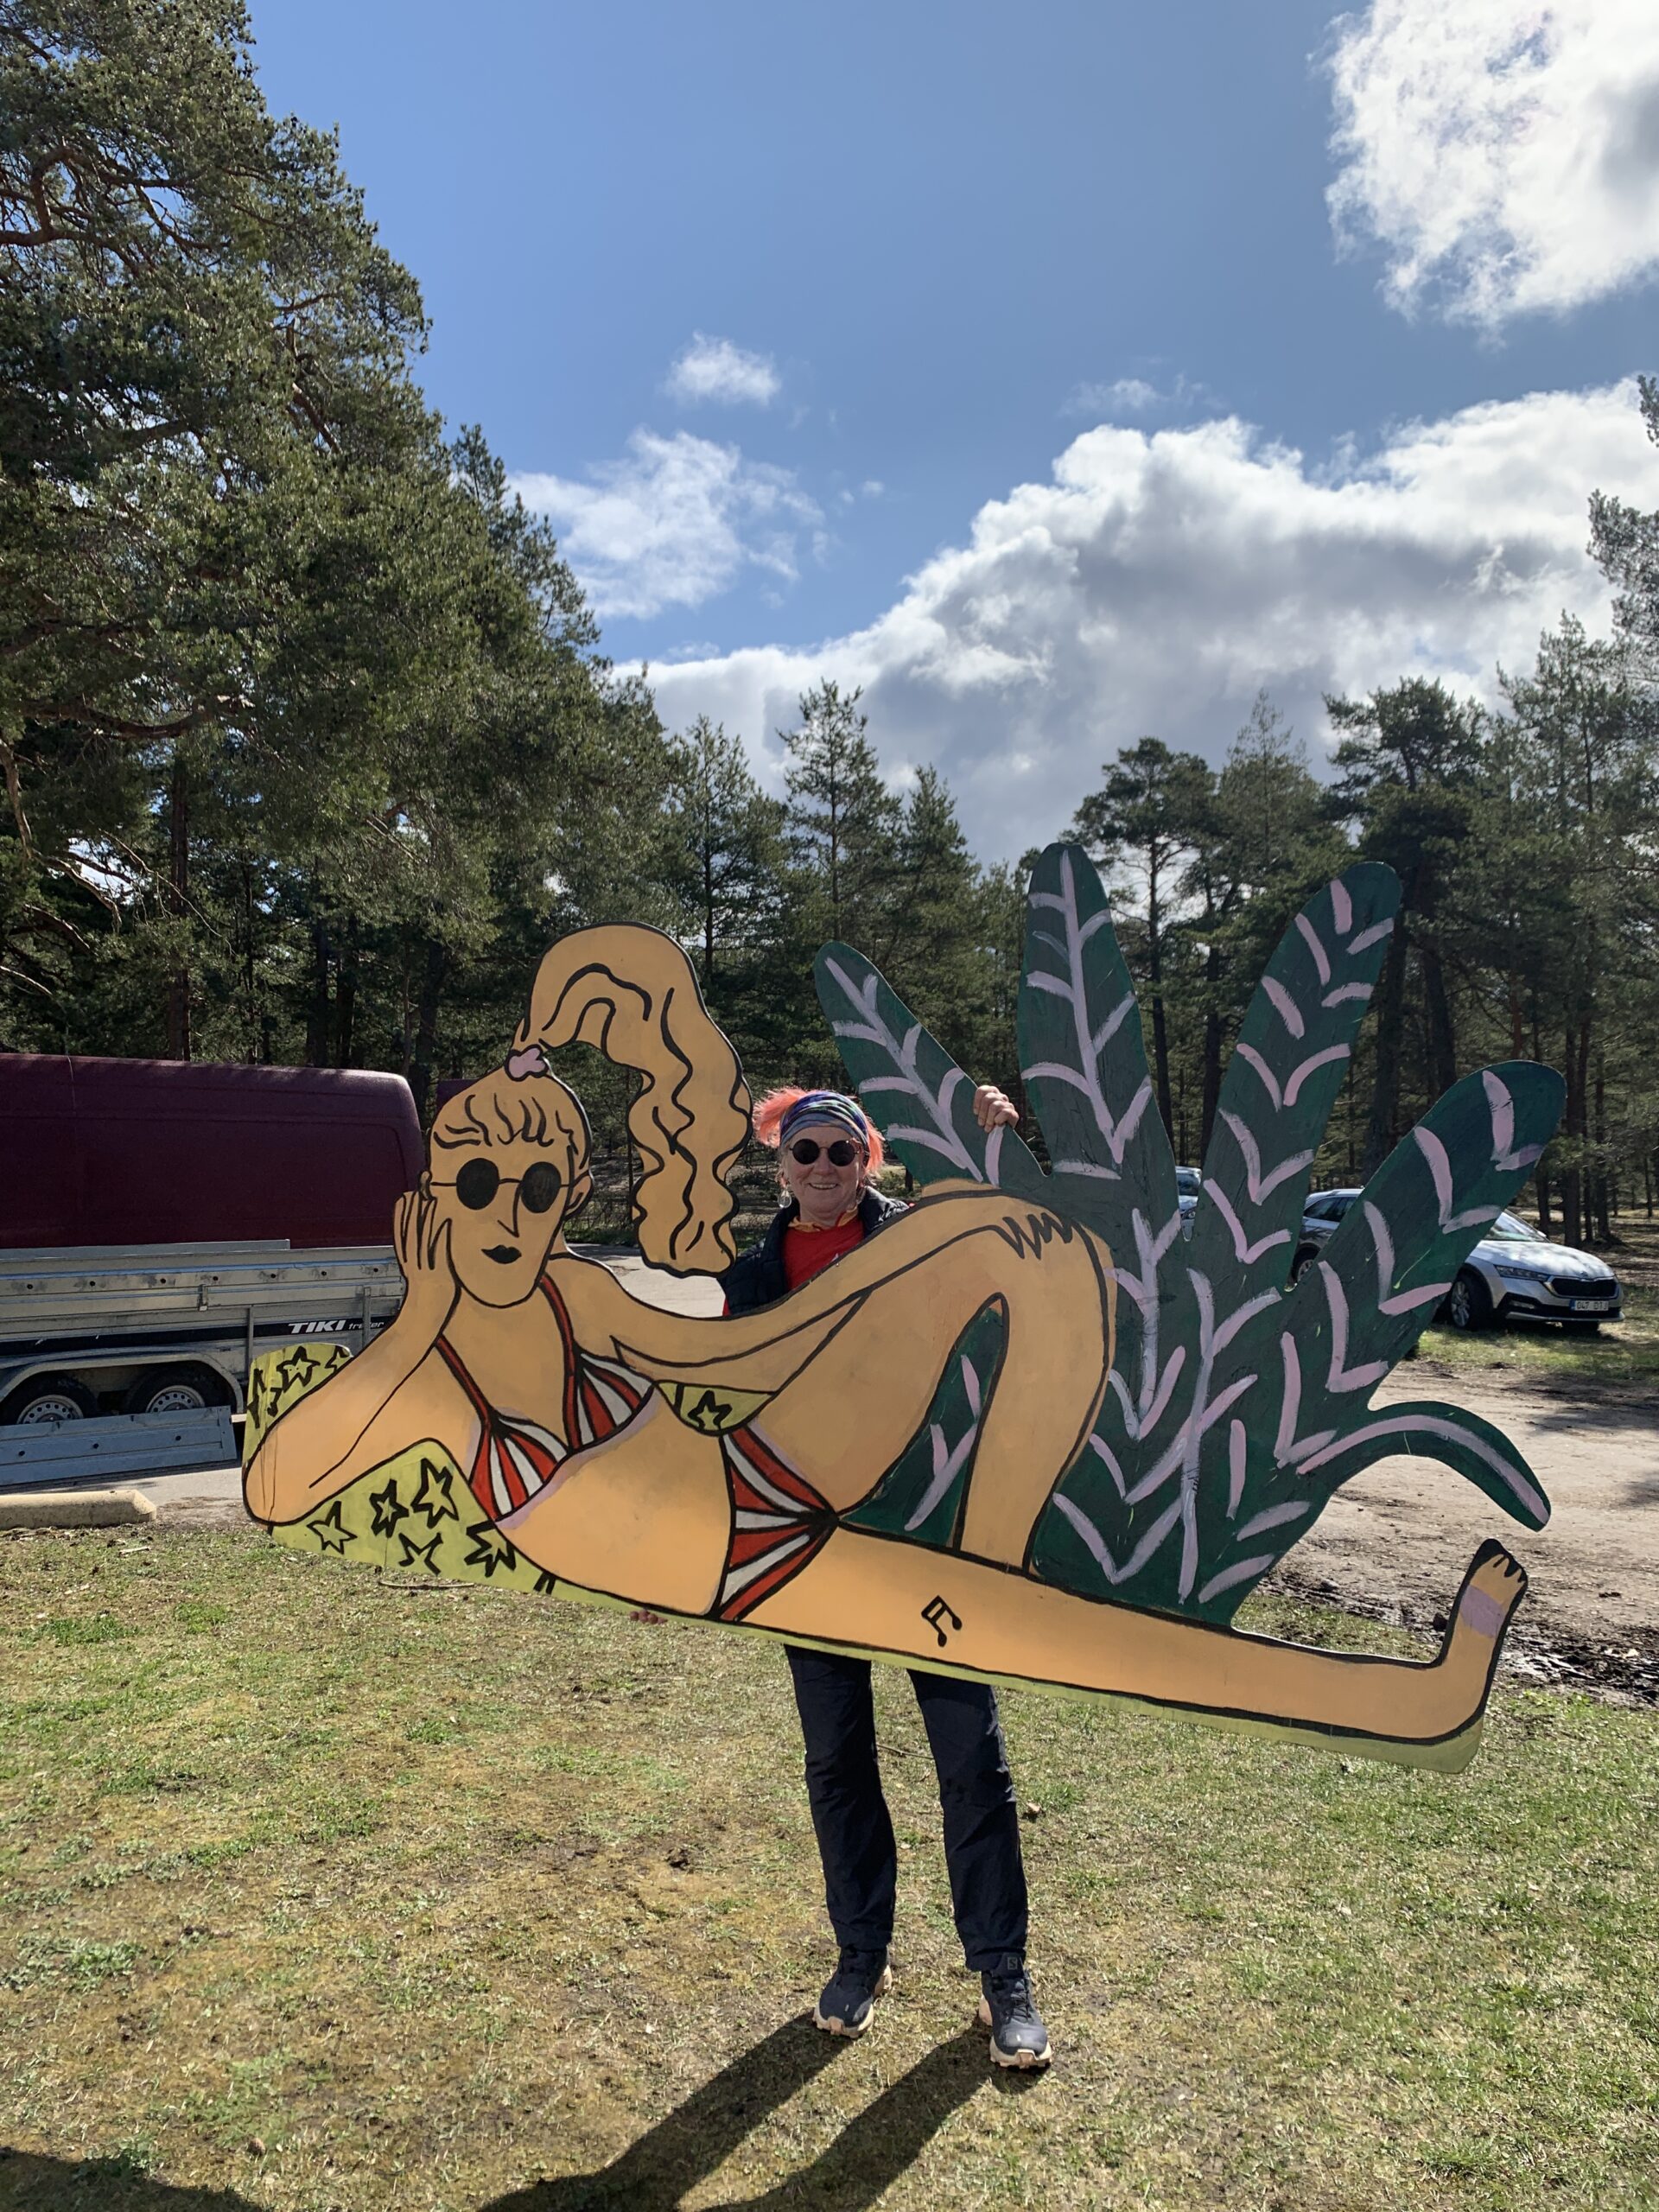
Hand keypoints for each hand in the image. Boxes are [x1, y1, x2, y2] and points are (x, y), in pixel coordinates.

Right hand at [392, 1185, 458, 1347]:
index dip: (402, 1215)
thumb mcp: (422, 1282)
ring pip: (423, 1238)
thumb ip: (422, 1268)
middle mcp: (415, 1263)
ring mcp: (426, 1269)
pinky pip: (440, 1252)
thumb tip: (426, 1259)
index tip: (405, 1196)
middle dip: (415, 1208)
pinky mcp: (439, 1276)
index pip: (402, 1235)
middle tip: (419, 1186)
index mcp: (409, 1264)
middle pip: (412, 1231)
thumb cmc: (427, 1306)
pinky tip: (447, 1221)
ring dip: (427, 1217)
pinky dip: (442, 1236)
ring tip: (430, 1198)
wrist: (422, 1325)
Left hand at [971, 1083, 1019, 1132]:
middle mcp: (1000, 1097)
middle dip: (982, 1113)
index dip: (977, 1102)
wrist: (1001, 1138)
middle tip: (981, 1123)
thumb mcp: (980, 1115)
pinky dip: (999, 1119)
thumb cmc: (987, 1125)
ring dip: (989, 1119)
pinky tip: (997, 1124)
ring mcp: (1008, 1105)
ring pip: (994, 1106)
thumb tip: (968, 1108)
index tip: (975, 1113)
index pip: (982, 1090)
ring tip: (987, 1128)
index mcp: (991, 1093)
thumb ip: (976, 1109)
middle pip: (987, 1099)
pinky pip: (1005, 1113)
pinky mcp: (1014, 1114)